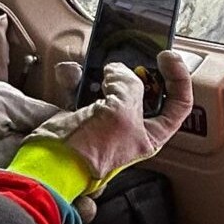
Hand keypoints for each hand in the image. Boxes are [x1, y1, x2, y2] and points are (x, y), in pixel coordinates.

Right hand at [23, 50, 193, 197]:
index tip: (166, 56)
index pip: (178, 105)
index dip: (178, 78)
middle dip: (134, 70)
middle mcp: (130, 130)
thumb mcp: (122, 110)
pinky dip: (77, 79)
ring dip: (102, 72)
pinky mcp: (81, 115)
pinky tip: (71, 74)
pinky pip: (84, 89)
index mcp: (149, 135)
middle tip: (130, 56)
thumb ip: (129, 83)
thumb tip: (118, 71)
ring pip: (112, 86)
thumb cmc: (89, 151)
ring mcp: (104, 122)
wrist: (45, 166)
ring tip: (95, 64)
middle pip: (144, 90)